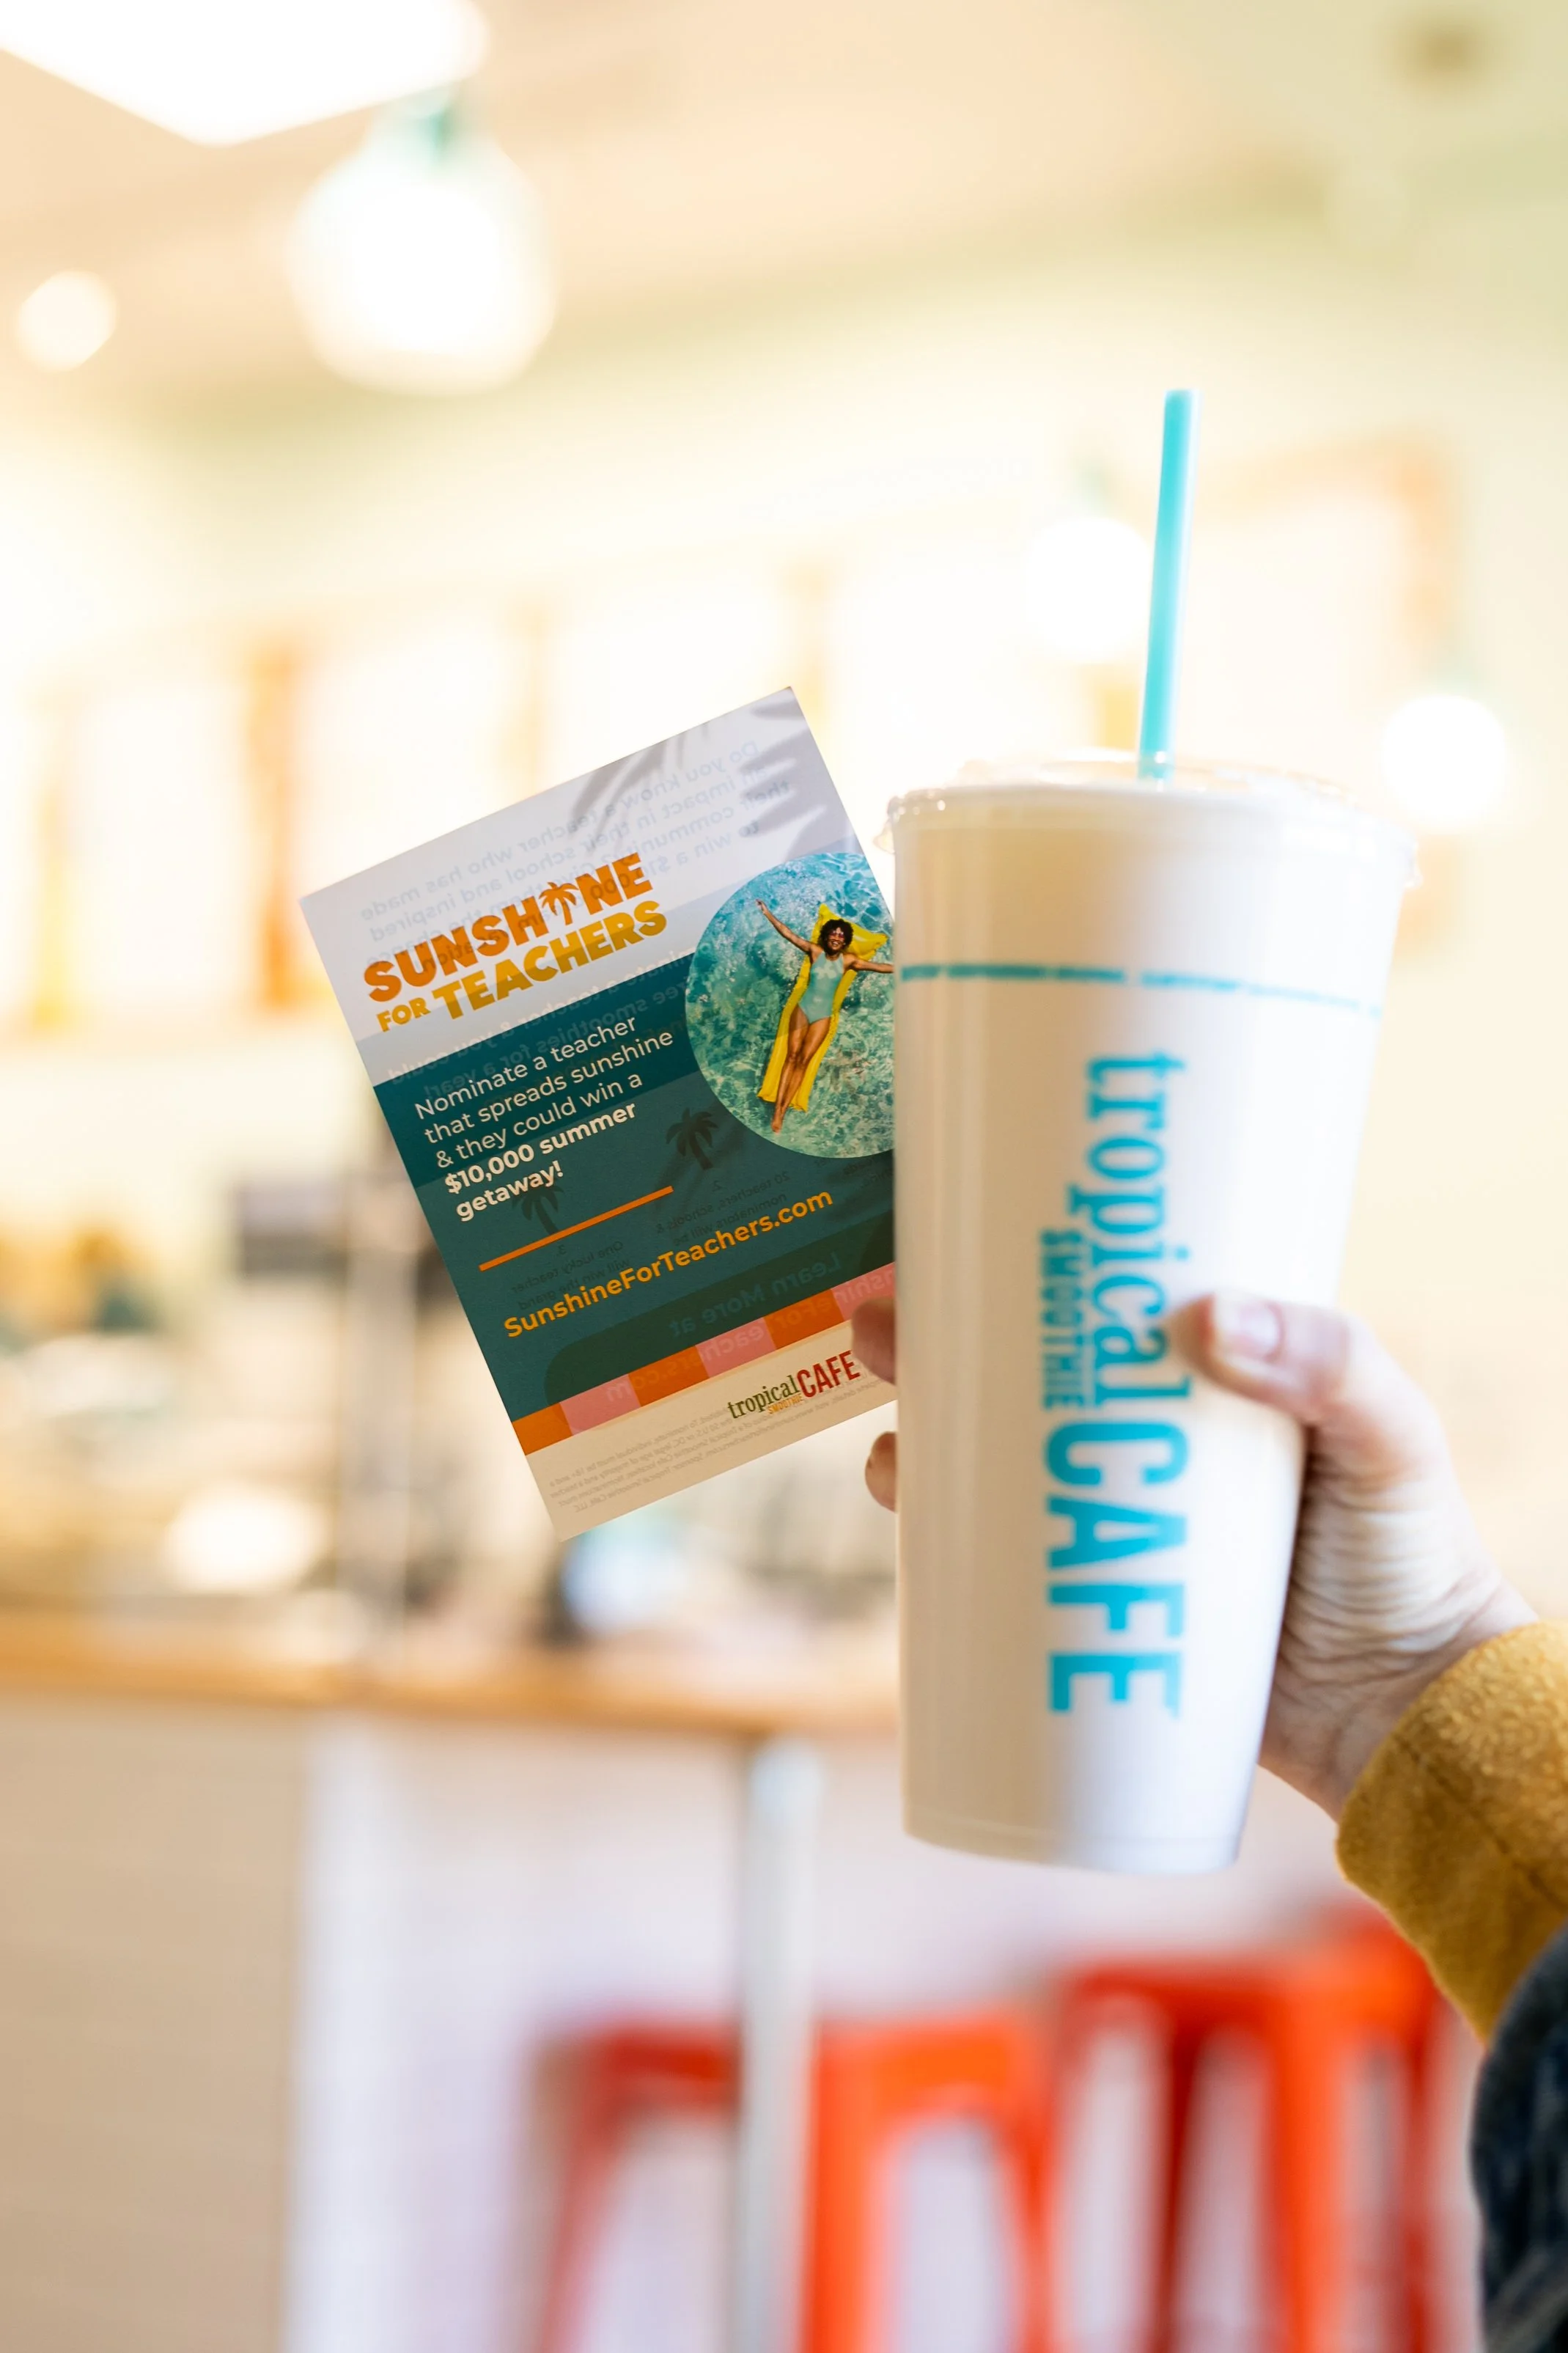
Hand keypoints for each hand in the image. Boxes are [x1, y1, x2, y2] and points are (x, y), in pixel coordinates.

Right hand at [851, 1292, 1533, 1817]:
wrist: (1408, 1716)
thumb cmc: (1413, 1557)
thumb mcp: (1390, 1438)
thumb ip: (1329, 1364)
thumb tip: (1206, 1316)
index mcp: (1199, 1373)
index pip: (1090, 1296)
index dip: (1015, 1258)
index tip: (949, 1224)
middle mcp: (1134, 1437)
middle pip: (1006, 1371)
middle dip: (929, 1343)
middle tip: (881, 1326)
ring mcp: (1103, 1521)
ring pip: (980, 1465)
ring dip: (915, 1444)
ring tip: (886, 1449)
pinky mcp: (1084, 1606)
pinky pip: (989, 1568)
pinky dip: (938, 1544)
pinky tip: (907, 1525)